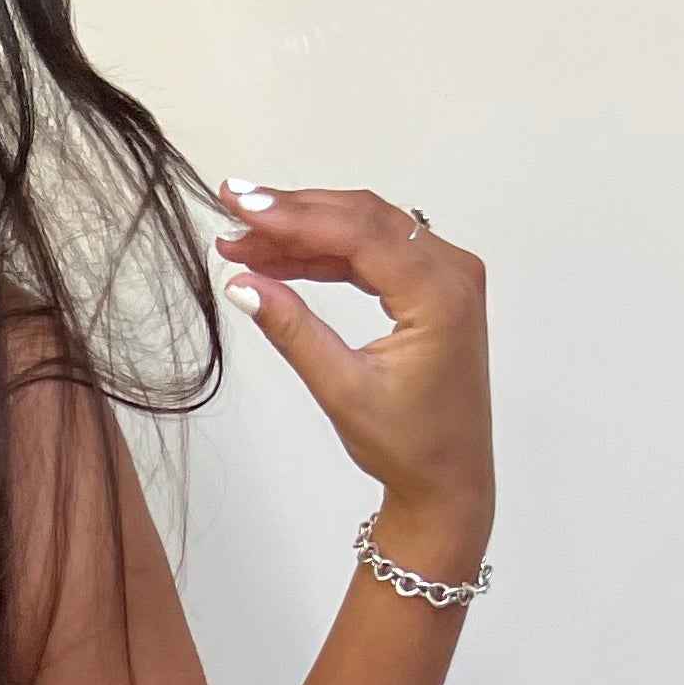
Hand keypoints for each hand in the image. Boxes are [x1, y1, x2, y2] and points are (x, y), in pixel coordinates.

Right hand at [214, 183, 493, 573]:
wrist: (449, 480)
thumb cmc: (407, 445)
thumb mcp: (341, 389)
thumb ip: (293, 330)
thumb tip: (242, 284)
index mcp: (438, 294)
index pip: (357, 232)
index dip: (293, 214)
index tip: (239, 204)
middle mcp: (451, 271)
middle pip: (362, 217)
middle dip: (294, 213)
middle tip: (232, 209)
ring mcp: (447, 275)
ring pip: (367, 228)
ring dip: (307, 230)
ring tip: (246, 240)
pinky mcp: (435, 286)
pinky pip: (377, 251)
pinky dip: (329, 252)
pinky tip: (283, 259)